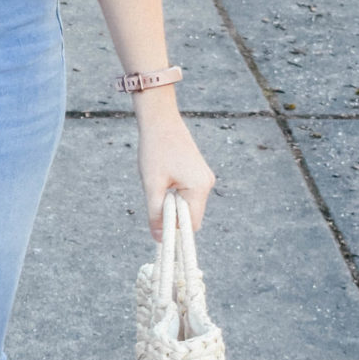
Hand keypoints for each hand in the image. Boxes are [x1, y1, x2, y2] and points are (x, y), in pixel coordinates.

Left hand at [134, 96, 214, 239]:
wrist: (160, 120)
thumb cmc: (155, 150)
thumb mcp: (152, 185)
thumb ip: (156, 214)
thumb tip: (159, 239)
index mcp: (199, 188)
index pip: (191, 225)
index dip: (175, 229)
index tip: (157, 222)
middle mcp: (207, 184)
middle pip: (191, 216)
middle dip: (172, 214)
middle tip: (155, 196)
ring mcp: (204, 177)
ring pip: (188, 204)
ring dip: (172, 203)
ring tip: (158, 183)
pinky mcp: (198, 172)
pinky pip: (188, 193)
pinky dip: (175, 193)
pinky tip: (163, 177)